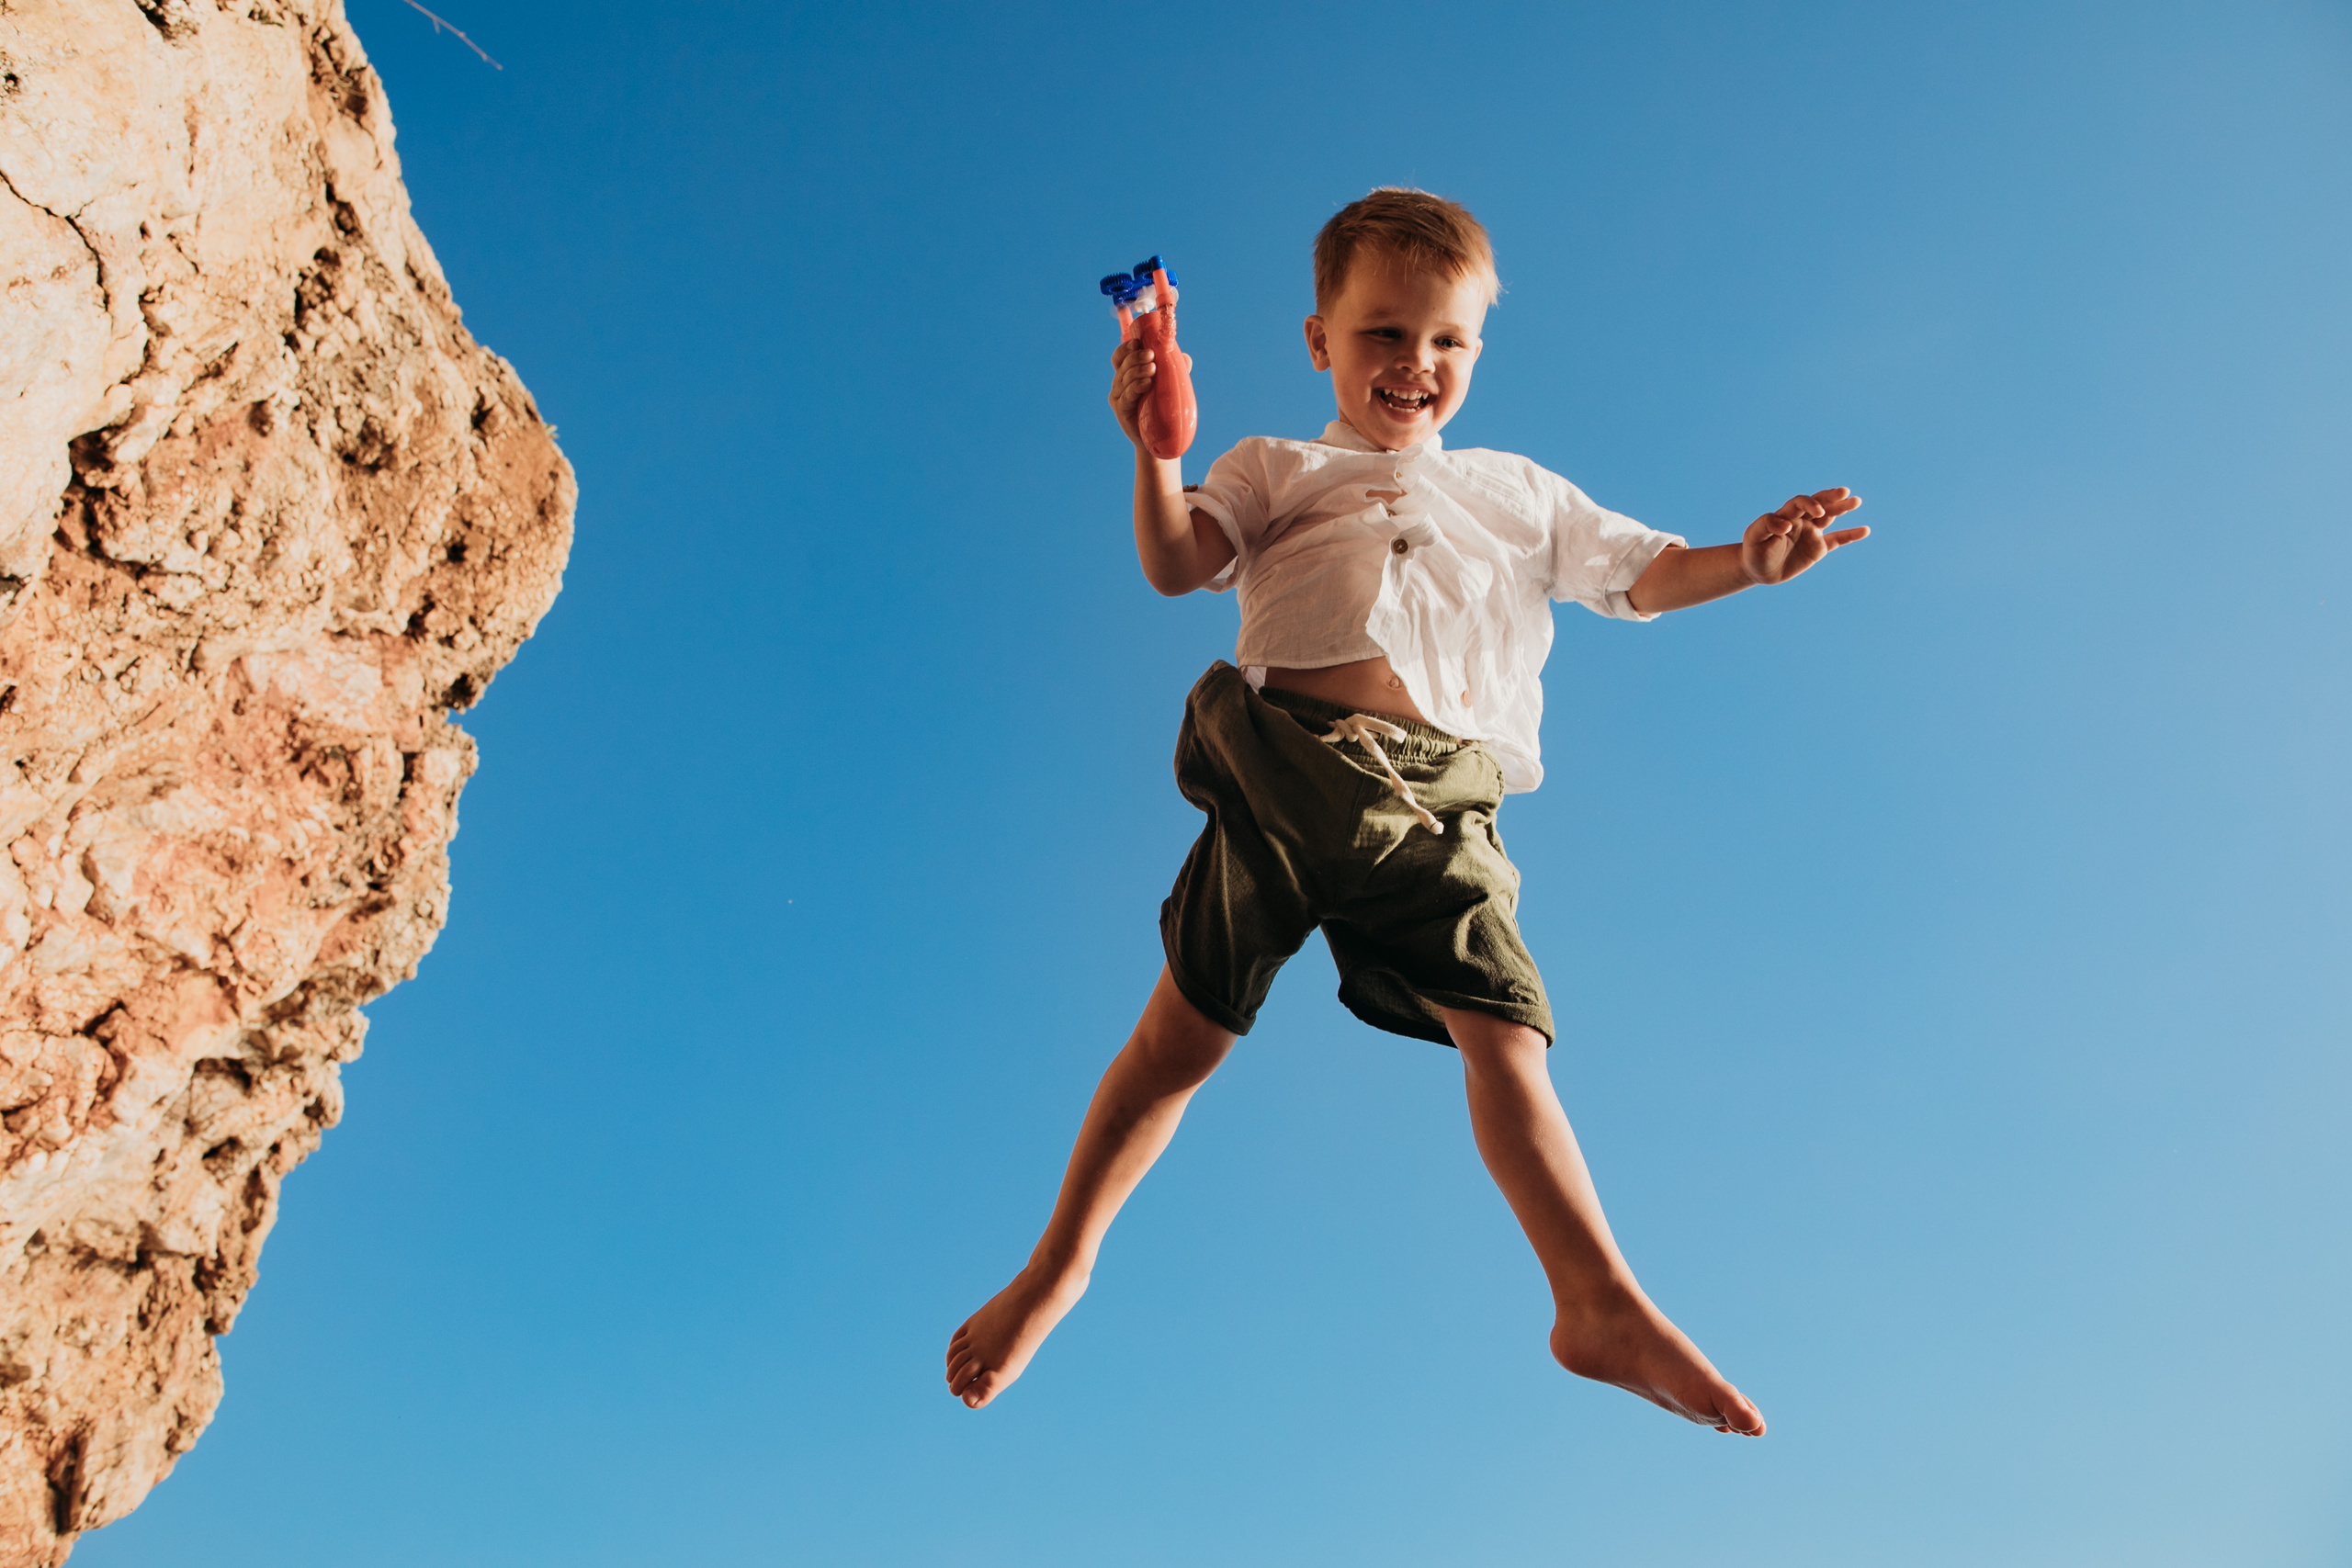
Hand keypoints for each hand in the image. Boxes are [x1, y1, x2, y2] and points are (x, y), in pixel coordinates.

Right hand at [1106, 292, 1186, 450]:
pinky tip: (1147, 383)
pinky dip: (1136, 386)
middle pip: (1123, 364)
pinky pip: (1127, 395)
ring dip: (1138, 369)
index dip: (1126, 347)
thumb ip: (1175, 371)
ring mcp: (1119, 397)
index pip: (1121, 356)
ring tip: (1153, 368)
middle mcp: (1120, 384)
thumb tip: (1185, 357)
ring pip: (1125, 377)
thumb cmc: (1164, 410)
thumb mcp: (1170, 387)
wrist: (1161, 438)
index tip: (1138, 342)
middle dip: (1136, 356)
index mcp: (1128, 374)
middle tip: (1152, 355)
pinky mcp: (1121, 410)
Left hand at [1741, 487, 1867, 585]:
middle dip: (1831, 497)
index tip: (1817, 513)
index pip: (1800, 503)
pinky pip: (1838, 539)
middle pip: (1819, 503)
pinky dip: (1851, 535)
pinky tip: (1865, 530)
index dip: (1809, 504)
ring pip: (1830, 517)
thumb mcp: (1754, 536)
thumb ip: (1767, 525)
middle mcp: (1801, 520)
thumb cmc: (1754, 550)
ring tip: (1856, 501)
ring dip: (1842, 508)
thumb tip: (1787, 524)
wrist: (1758, 570)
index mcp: (1786, 515)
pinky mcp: (1818, 548)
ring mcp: (1811, 533)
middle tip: (1845, 492)